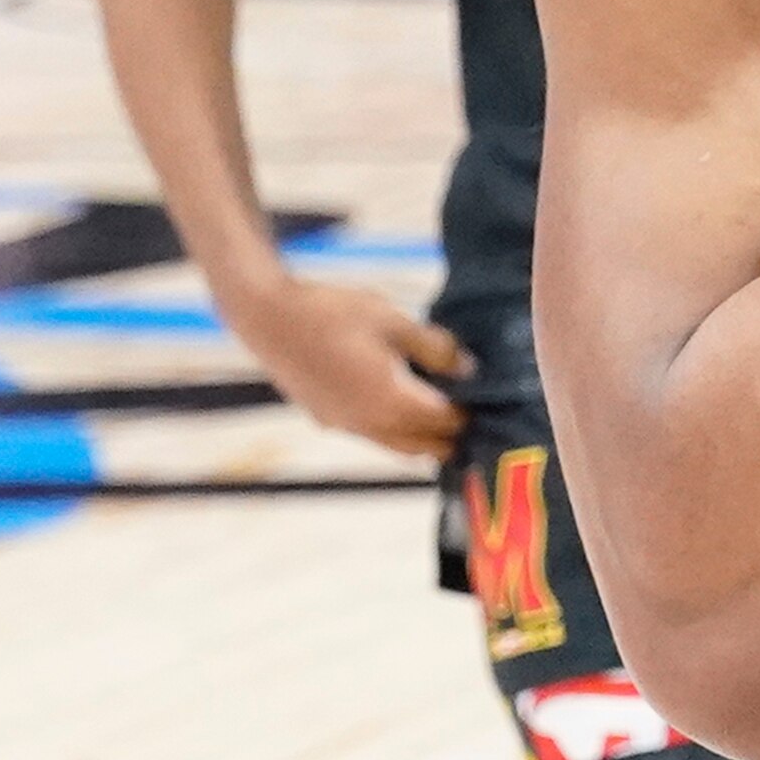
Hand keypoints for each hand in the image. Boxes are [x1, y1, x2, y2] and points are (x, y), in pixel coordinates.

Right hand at [233, 273, 465, 456]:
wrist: (267, 317)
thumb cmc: (332, 312)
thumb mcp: (393, 321)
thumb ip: (435, 348)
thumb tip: (468, 369)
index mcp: (389, 401)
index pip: (444, 423)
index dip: (471, 415)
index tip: (493, 403)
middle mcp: (366, 424)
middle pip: (422, 447)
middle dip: (451, 437)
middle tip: (476, 417)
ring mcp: (342, 425)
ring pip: (395, 446)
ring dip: (422, 438)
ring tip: (446, 415)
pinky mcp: (325, 418)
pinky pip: (370, 435)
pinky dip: (394, 430)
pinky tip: (402, 403)